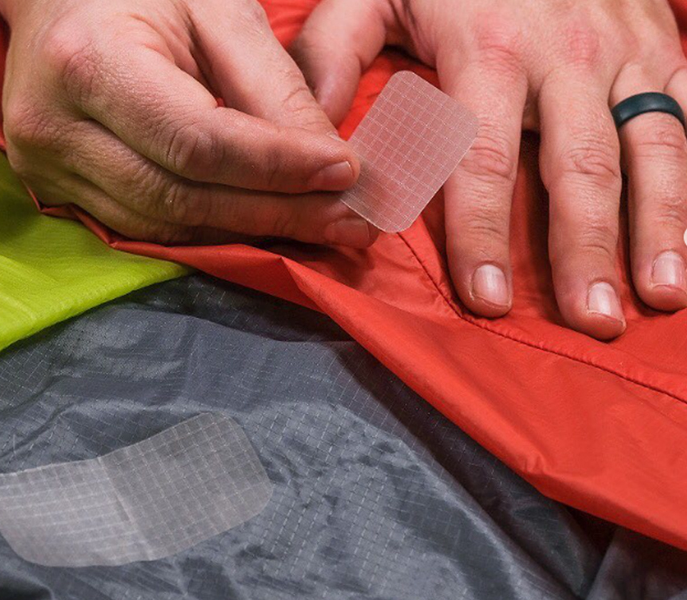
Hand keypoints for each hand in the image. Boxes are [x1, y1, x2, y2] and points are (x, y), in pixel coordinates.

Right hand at [0, 0, 378, 247]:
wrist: (58, 0)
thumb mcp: (218, 12)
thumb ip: (273, 89)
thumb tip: (334, 168)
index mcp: (89, 61)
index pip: (197, 141)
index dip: (277, 166)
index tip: (348, 173)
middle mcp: (52, 125)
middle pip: (181, 197)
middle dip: (275, 212)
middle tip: (349, 221)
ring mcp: (45, 165)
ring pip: (164, 226)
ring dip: (248, 230)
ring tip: (318, 225)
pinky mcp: (52, 188)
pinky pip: (143, 229)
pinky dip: (208, 230)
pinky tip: (259, 222)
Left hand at [292, 0, 686, 338]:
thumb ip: (333, 58)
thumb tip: (312, 141)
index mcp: (489, 46)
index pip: (484, 156)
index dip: (483, 232)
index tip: (488, 298)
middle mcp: (567, 54)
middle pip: (580, 167)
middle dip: (585, 249)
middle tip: (590, 320)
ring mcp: (626, 51)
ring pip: (655, 148)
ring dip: (660, 227)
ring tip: (660, 296)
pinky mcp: (664, 49)